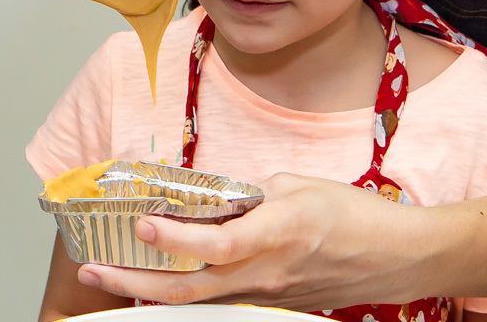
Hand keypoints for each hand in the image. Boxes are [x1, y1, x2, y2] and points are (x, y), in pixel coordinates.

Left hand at [76, 173, 432, 310]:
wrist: (393, 258)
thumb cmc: (354, 215)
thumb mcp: (300, 185)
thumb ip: (252, 193)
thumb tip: (216, 199)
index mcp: (278, 233)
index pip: (217, 245)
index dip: (174, 238)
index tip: (142, 224)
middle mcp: (265, 272)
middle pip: (189, 288)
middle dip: (134, 282)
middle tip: (93, 271)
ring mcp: (266, 294)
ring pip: (197, 299)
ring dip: (151, 288)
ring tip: (111, 276)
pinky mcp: (269, 302)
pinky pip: (219, 298)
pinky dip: (186, 289)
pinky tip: (162, 277)